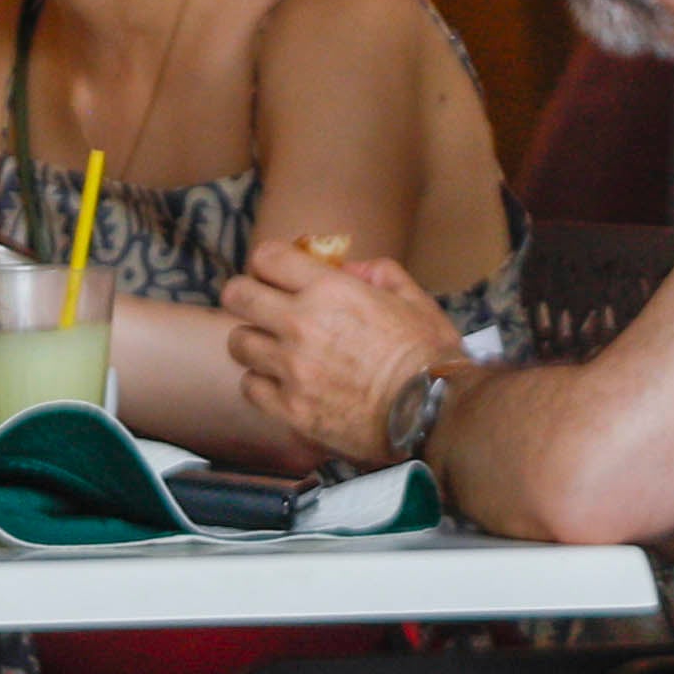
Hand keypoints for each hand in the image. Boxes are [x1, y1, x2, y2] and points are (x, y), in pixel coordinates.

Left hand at [221, 235, 460, 462]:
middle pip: (237, 295)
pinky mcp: (290, 409)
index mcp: (332, 291)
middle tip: (265, 309)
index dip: (269, 263)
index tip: (278, 276)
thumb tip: (349, 268)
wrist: (436, 415)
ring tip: (277, 351)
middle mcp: (303, 325)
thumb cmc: (431, 357)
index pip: (266, 258)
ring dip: (256, 342)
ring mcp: (292, 369)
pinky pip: (251, 386)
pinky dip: (263, 384)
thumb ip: (380, 273)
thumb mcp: (415, 301)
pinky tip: (285, 384)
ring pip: (238, 342)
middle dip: (249, 296)